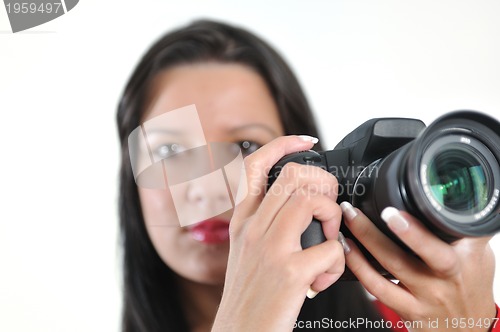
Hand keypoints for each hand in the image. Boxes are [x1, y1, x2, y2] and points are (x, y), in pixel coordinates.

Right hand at [212, 136, 344, 331]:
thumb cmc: (250, 297)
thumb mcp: (248, 253)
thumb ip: (267, 226)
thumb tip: (303, 206)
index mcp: (242, 221)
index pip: (255, 165)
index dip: (283, 144)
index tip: (306, 140)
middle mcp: (252, 229)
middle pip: (293, 175)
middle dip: (324, 183)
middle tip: (329, 207)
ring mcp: (270, 249)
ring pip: (311, 202)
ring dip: (333, 217)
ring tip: (329, 240)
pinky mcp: (290, 273)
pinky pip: (331, 249)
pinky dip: (337, 262)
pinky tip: (324, 278)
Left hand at [340, 202, 495, 331]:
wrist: (469, 325)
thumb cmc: (471, 282)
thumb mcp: (478, 252)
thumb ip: (462, 226)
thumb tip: (454, 196)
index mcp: (462, 259)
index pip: (444, 241)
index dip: (416, 230)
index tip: (394, 212)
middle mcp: (443, 279)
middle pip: (414, 255)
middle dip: (381, 233)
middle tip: (359, 212)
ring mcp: (424, 295)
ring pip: (390, 268)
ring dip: (364, 243)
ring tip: (348, 221)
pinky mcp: (407, 310)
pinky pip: (377, 288)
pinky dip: (359, 267)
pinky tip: (347, 249)